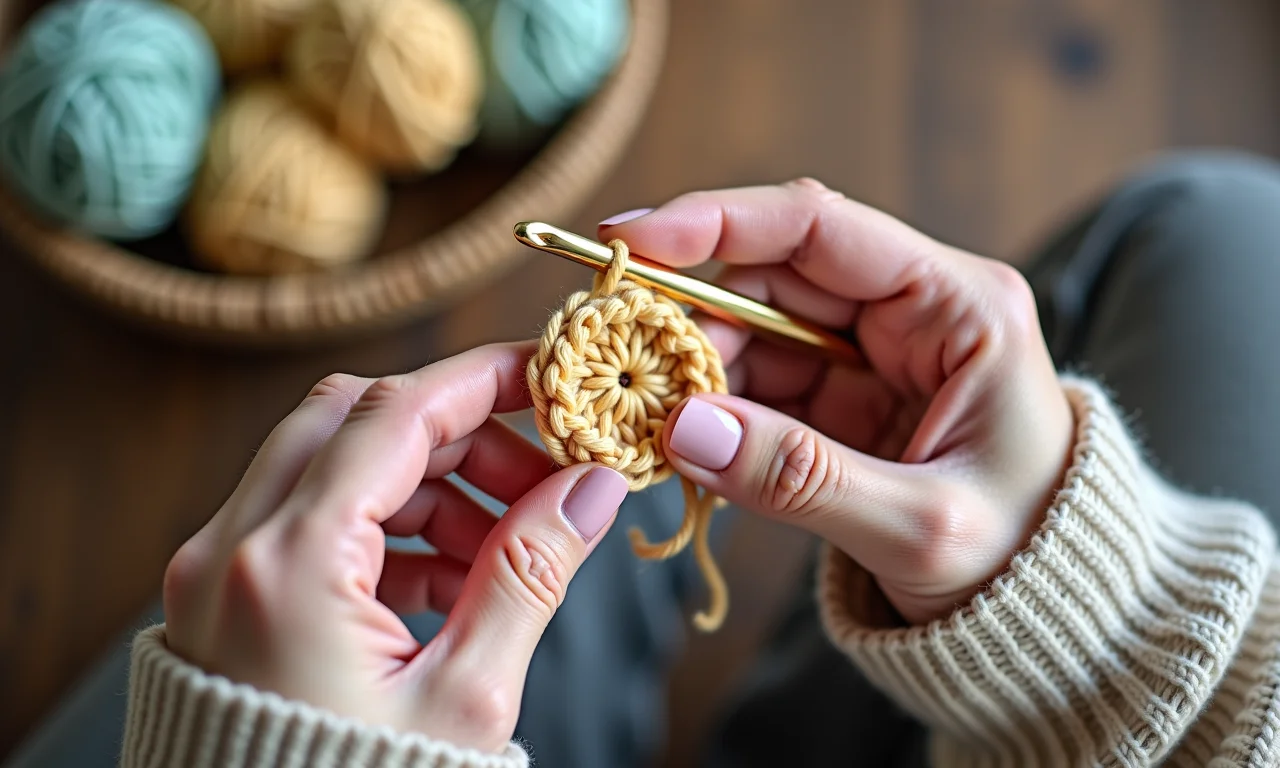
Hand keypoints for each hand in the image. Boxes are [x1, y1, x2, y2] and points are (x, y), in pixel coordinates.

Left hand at [161, 342, 627, 752]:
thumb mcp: (466, 698)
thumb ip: (531, 573)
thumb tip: (595, 486)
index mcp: (287, 566)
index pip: (396, 414)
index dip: (484, 379)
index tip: (551, 372)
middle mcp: (230, 549)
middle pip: (355, 418)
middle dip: (461, 431)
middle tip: (543, 471)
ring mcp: (215, 571)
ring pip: (331, 460)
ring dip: (428, 480)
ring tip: (508, 540)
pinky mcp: (221, 596)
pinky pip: (310, 518)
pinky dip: (388, 525)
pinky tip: (455, 574)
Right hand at [600, 180, 1073, 624]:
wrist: (1051, 616)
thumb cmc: (1023, 562)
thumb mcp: (920, 528)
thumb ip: (802, 478)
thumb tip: (680, 426)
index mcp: (960, 305)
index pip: (821, 226)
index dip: (717, 223)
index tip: (629, 242)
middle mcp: (912, 311)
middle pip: (772, 274)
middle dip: (689, 311)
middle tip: (613, 355)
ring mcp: (871, 356)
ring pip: (752, 330)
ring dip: (689, 364)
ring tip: (638, 411)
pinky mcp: (842, 402)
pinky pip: (755, 384)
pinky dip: (707, 406)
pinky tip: (669, 434)